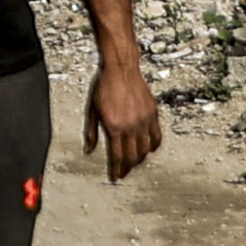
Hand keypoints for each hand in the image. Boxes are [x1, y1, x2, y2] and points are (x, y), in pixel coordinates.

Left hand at [83, 53, 161, 180]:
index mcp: (114, 127)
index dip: (116, 170)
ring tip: (134, 162)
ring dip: (140, 159)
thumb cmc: (104, 86)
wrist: (120, 69)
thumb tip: (89, 150)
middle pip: (132, 156)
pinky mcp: (152, 114)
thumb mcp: (92, 110)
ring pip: (145, 149)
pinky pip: (157, 136)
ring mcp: (143, 120)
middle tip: (124, 172)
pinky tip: (149, 149)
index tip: (115, 177)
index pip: (117, 156)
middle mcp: (130, 126)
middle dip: (128, 168)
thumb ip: (91, 132)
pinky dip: (153, 145)